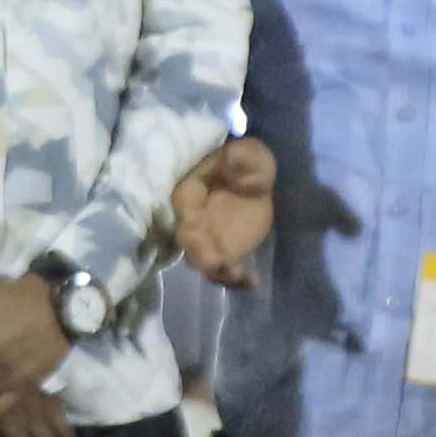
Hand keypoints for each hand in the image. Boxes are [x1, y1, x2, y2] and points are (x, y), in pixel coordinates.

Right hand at [170, 136, 275, 289]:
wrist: (252, 182)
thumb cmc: (244, 164)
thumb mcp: (248, 154)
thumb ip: (243, 156)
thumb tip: (237, 168)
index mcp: (190, 192)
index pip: (182, 205)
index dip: (186, 217)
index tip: (194, 225)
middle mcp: (191, 220)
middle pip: (188, 240)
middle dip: (201, 253)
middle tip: (219, 262)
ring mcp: (206, 240)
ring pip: (203, 261)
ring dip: (218, 272)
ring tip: (239, 276)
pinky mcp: (222, 253)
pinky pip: (224, 271)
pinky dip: (236, 280)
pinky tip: (253, 282)